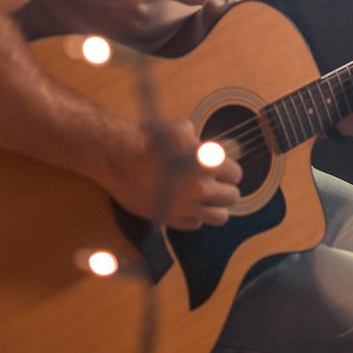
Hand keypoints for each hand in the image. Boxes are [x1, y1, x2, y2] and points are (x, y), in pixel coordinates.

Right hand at [104, 117, 241, 229]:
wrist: (117, 156)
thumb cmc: (147, 138)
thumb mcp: (180, 128)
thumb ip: (199, 142)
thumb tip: (206, 148)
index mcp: (207, 162)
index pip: (236, 174)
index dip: (229, 170)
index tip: (222, 169)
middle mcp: (201, 187)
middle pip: (232, 197)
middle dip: (227, 189)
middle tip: (217, 185)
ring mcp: (185, 205)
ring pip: (219, 217)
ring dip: (217, 207)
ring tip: (208, 200)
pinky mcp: (169, 217)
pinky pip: (194, 224)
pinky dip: (194, 216)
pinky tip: (186, 206)